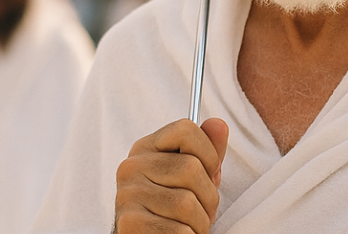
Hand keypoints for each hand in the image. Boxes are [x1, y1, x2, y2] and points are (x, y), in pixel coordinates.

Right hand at [115, 117, 228, 233]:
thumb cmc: (174, 209)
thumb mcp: (192, 177)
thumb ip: (207, 151)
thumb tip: (219, 124)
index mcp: (146, 148)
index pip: (185, 129)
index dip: (209, 153)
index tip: (210, 173)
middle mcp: (131, 167)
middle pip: (191, 168)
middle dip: (209, 196)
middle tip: (203, 211)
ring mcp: (128, 195)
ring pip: (187, 203)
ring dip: (200, 222)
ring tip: (191, 226)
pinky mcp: (130, 224)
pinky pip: (179, 231)